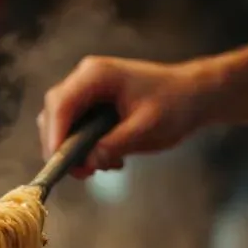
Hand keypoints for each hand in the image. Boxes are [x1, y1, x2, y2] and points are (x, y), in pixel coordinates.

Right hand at [38, 56, 220, 176]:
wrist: (193, 96)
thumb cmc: (175, 104)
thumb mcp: (147, 128)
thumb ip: (115, 144)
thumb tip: (88, 162)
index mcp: (97, 75)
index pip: (61, 104)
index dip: (55, 134)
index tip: (58, 161)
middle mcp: (85, 79)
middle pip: (54, 113)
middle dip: (61, 146)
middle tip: (80, 172)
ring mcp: (87, 91)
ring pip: (61, 123)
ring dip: (73, 149)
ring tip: (100, 166)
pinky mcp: (92, 105)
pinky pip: (74, 128)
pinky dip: (83, 147)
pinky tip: (108, 158)